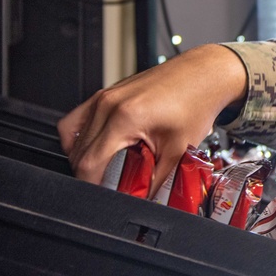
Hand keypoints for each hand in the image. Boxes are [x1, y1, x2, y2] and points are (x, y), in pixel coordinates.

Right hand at [57, 44, 247, 194]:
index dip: (93, 185)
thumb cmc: (196, 103)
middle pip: (78, 153)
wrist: (204, 76)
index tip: (104, 195)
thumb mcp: (179, 149)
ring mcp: (104, 96)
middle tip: (114, 183)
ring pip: (72, 137)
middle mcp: (108, 104)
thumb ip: (159, 179)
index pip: (90, 163)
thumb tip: (146, 199)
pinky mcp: (106, 94)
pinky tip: (99, 147)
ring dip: (84, 157)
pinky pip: (77, 120)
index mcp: (124, 117)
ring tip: (108, 167)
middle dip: (92, 174)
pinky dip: (81, 138)